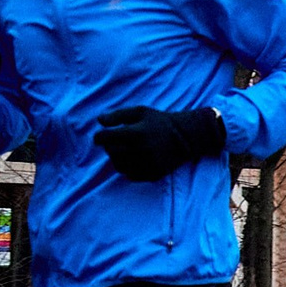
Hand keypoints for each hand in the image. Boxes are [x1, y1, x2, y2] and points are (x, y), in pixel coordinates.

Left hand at [92, 105, 224, 180]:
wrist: (186, 137)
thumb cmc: (160, 122)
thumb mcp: (140, 112)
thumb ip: (118, 115)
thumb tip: (99, 120)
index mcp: (136, 133)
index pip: (105, 138)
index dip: (99, 137)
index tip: (101, 137)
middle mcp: (141, 150)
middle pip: (111, 152)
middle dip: (110, 146)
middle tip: (116, 142)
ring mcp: (147, 164)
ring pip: (119, 165)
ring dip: (118, 158)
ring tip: (125, 150)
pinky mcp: (153, 174)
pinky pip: (130, 175)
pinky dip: (128, 168)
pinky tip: (134, 159)